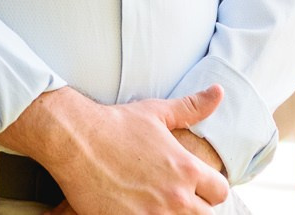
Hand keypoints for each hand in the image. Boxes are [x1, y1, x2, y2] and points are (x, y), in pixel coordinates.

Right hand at [2, 85, 228, 214]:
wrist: (74, 139)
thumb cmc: (115, 124)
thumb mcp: (157, 112)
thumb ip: (192, 107)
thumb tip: (218, 92)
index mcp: (186, 169)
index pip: (220, 192)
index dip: (209, 188)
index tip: (196, 185)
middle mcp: (175, 196)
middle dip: (194, 205)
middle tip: (173, 194)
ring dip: (172, 213)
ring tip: (156, 202)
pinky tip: (136, 208)